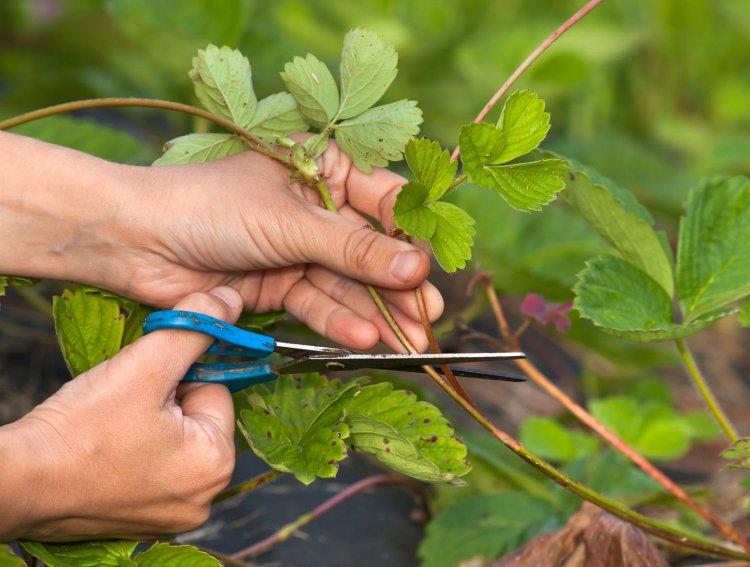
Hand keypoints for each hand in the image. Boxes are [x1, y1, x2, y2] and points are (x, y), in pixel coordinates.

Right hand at [0, 287, 241, 540]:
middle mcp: (203, 498)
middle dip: (163, 400)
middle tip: (121, 406)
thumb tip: (231, 301)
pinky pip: (150, 464)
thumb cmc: (81, 429)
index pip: (215, 390)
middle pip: (195, 416)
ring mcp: (171, 513)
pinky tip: (103, 448)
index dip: (176, 377)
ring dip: (145, 422)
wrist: (18, 482)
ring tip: (109, 427)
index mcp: (216, 464)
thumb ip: (195, 327)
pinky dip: (131, 449)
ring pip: (171, 438)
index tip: (141, 385)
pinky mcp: (140, 518)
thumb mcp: (146, 366)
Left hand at [118, 142, 442, 351]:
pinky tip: (363, 339)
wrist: (135, 242)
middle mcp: (316, 209)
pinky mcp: (279, 285)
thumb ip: (354, 249)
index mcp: (323, 168)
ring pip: (347, 284)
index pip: (384, 200)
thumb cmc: (210, 207)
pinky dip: (339, 322)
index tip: (433, 265)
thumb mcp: (292, 223)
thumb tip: (416, 268)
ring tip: (408, 341)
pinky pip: (318, 304)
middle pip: (370, 250)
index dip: (410, 234)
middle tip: (428, 317)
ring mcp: (298, 249)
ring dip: (375, 313)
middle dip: (398, 286)